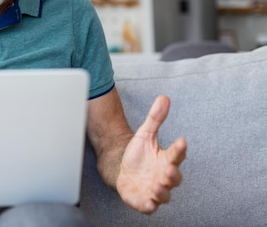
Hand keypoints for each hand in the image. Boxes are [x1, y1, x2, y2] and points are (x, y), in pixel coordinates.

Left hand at [116, 95, 186, 213]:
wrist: (122, 169)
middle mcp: (164, 176)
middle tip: (168, 169)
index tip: (182, 140)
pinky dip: (149, 206)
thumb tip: (164, 97)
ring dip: (162, 192)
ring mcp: (154, 189)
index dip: (180, 148)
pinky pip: (148, 206)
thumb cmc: (139, 153)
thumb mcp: (145, 134)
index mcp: (167, 159)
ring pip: (164, 194)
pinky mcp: (142, 200)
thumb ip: (155, 118)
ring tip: (157, 186)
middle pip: (174, 177)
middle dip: (172, 175)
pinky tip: (148, 204)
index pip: (177, 154)